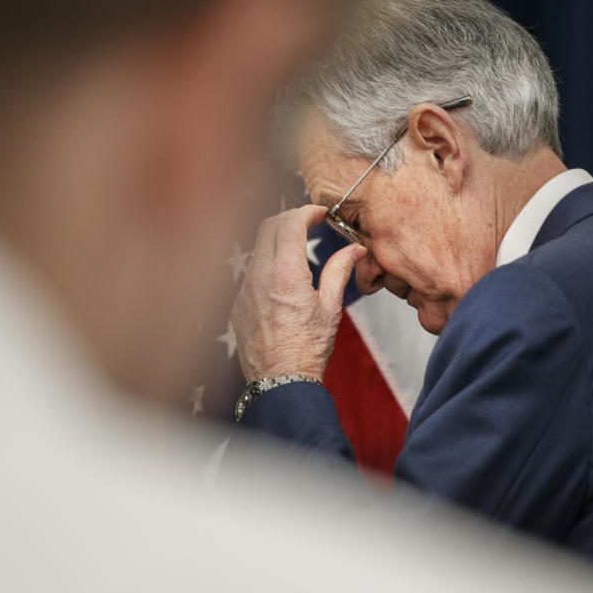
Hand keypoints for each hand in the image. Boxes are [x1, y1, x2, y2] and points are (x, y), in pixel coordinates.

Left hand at [232, 205, 365, 381]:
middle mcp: (259, 276)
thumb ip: (339, 271)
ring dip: (276, 241)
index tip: (320, 213)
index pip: (290, 223)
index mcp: (285, 273)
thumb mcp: (330, 307)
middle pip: (268, 226)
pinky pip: (250, 272)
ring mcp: (244, 289)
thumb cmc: (306, 349)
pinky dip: (266, 263)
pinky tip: (282, 278)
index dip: (307, 211)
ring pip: (257, 248)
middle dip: (290, 218)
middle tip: (309, 223)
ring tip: (298, 250)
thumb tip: (354, 250)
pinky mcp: (237, 303)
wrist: (280, 381)